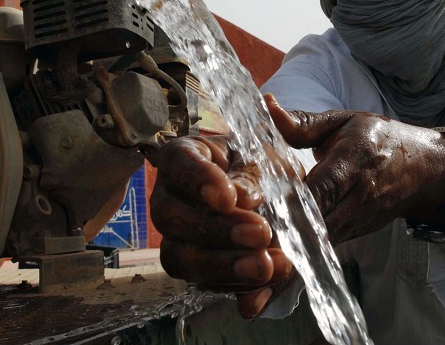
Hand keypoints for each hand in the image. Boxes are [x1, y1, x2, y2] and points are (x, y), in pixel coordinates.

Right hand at [149, 134, 293, 317]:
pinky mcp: (195, 268)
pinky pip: (204, 283)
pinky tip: (267, 282)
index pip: (179, 165)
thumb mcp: (263, 160)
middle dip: (217, 231)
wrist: (276, 192)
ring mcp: (176, 236)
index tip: (229, 198)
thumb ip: (251, 177)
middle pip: (172, 218)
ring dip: (224, 265)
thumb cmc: (262, 165)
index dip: (199, 181)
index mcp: (181, 158)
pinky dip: (237, 286)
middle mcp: (168, 198)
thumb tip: (242, 199)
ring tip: (264, 267)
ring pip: (181, 258)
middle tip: (260, 233)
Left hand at [266, 94, 444, 245]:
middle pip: (315, 223)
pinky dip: (300, 248)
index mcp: (352, 164)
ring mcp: (358, 221)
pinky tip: (276, 245)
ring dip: (289, 242)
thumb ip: (302, 122)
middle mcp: (357, 198)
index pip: (320, 188)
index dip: (291, 199)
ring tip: (257, 239)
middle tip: (248, 226)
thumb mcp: (343, 122)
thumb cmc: (378, 139)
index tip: (262, 202)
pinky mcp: (355, 234)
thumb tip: (267, 106)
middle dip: (282, 227)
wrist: (423, 169)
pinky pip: (323, 247)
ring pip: (318, 242)